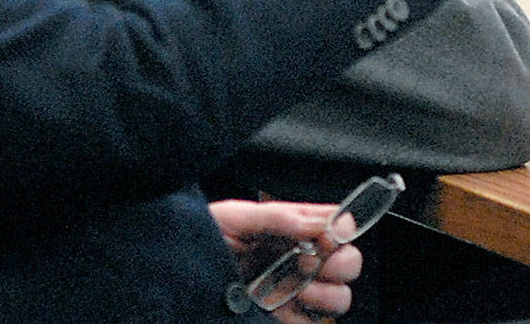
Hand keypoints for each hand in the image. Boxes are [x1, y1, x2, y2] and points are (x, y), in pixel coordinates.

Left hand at [210, 199, 361, 322]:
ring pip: (340, 298)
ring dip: (323, 293)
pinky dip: (301, 318)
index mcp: (292, 227)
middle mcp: (301, 258)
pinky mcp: (289, 318)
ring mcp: (298, 291)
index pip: (340, 225)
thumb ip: (278, 216)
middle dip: (338, 263)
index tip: (324, 236)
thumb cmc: (204, 237)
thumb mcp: (234, 217)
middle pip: (350, 263)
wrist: (179, 269)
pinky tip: (278, 307)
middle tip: (306, 261)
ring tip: (294, 288)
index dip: (340, 230)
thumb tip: (320, 222)